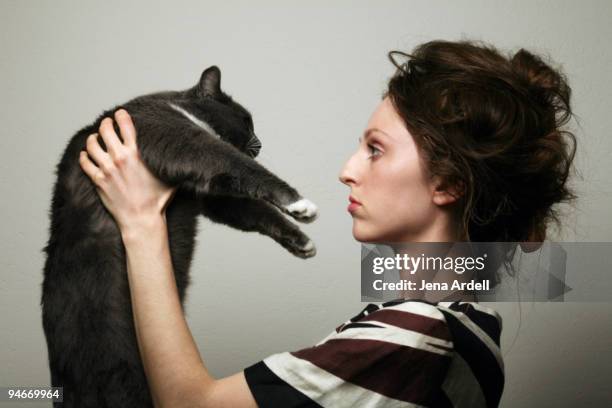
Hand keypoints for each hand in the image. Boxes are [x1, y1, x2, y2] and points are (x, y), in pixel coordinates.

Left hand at [79, 109, 176, 233]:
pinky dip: (84, 156)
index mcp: (136, 154)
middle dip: (105, 124)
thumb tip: (185, 156)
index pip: (125, 125)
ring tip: (95, 138)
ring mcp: (106, 169)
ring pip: (92, 144)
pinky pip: (85, 162)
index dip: (121, 116)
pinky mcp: (98, 180)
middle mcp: (119, 158)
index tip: (120, 114)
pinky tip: (86, 155)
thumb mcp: (169, 178)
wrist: (141, 219)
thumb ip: (171, 164)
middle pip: (105, 130)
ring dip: (93, 138)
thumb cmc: (157, 201)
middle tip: (107, 124)